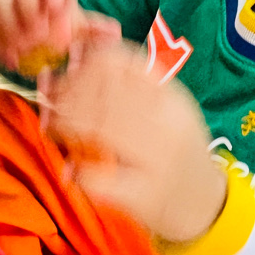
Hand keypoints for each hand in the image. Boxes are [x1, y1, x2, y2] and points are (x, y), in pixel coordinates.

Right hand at [0, 0, 119, 78]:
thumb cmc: (63, 30)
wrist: (41, 43)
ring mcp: (8, 4)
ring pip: (0, 2)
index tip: (59, 6)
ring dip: (11, 26)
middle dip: (28, 3)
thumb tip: (113, 32)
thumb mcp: (80, 30)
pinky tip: (12, 61)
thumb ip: (95, 31)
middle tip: (39, 32)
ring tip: (24, 50)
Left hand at [39, 41, 226, 243]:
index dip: (86, 62)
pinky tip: (71, 169)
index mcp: (171, 97)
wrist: (203, 203)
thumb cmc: (176, 147)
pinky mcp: (145, 196)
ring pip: (99, 129)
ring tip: (54, 127)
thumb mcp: (165, 106)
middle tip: (51, 99)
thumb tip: (78, 51)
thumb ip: (129, 80)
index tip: (69, 67)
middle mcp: (169, 125)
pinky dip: (78, 171)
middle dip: (68, 94)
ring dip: (65, 125)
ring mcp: (159, 161)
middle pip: (105, 94)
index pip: (122, 62)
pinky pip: (99, 179)